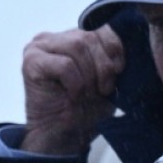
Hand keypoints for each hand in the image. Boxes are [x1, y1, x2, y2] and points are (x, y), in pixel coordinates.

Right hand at [20, 25, 123, 154]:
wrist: (66, 135)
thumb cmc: (87, 108)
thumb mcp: (109, 78)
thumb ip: (113, 56)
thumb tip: (131, 42)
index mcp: (73, 36)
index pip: (100, 27)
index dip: (115, 49)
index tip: (119, 71)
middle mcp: (54, 38)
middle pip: (88, 37)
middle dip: (103, 66)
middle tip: (102, 89)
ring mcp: (39, 47)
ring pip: (76, 47)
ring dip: (89, 76)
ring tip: (87, 93)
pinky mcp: (31, 62)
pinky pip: (64, 65)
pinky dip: (76, 83)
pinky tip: (73, 95)